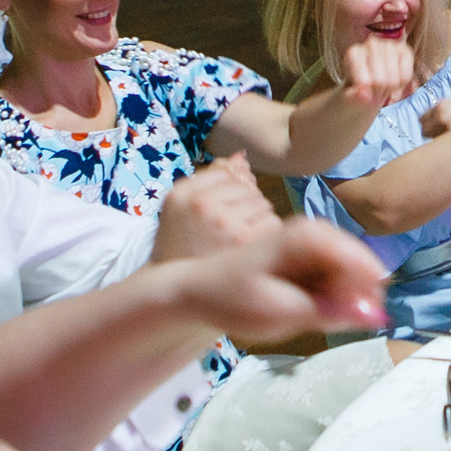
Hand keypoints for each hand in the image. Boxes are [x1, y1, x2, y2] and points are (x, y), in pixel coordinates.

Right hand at [152, 154, 287, 263]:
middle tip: (232, 230)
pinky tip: (252, 248)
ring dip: (259, 219)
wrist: (178, 292)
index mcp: (182, 193)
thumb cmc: (186, 247)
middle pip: (248, 188)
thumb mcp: (185, 209)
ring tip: (240, 239)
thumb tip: (242, 157)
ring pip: (263, 204)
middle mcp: (201, 204)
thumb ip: (211, 179)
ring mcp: (222, 222)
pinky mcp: (242, 241)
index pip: (228, 173)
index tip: (223, 212)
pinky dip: (268, 234)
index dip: (232, 193)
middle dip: (247, 205)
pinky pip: (272, 223)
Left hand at [178, 215, 388, 341]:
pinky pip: (336, 273)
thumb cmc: (233, 302)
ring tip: (313, 315)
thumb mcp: (280, 313)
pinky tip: (308, 306)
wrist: (199, 291)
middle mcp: (311, 230)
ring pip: (349, 270)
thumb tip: (374, 317)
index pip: (355, 258)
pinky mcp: (308, 252)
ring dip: (341, 296)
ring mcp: (310, 240)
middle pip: (356, 263)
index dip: (364, 289)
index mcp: (303, 236)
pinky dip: (330, 293)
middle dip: (353, 295)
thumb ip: (328, 313)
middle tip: (332, 323)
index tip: (363, 317)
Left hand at [339, 38, 417, 108]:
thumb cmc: (360, 85)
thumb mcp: (352, 94)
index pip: (365, 81)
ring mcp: (389, 45)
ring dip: (390, 90)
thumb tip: (365, 96)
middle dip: (379, 92)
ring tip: (384, 89)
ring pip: (395, 79)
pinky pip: (406, 76)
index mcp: (354, 53)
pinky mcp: (405, 50)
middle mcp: (371, 44)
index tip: (364, 95)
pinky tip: (395, 88)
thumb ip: (356, 96)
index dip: (367, 94)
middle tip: (375, 92)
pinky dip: (402, 87)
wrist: (372, 77)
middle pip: (381, 81)